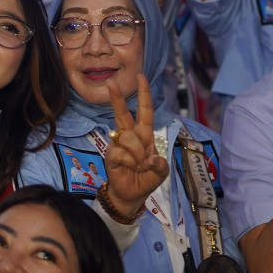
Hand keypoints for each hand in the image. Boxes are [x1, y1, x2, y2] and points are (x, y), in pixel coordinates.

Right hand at [103, 75, 169, 215]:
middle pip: (123, 113)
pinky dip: (132, 162)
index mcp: (144, 134)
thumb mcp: (161, 171)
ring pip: (130, 137)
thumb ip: (160, 164)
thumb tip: (151, 158)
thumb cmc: (147, 179)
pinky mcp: (111, 154)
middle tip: (111, 82)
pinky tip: (131, 168)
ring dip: (139, 153)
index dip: (143, 94)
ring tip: (141, 165)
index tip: (141, 77)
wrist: (132, 195)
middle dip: (117, 98)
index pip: (144, 111)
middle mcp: (130, 135)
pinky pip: (123, 152)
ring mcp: (118, 144)